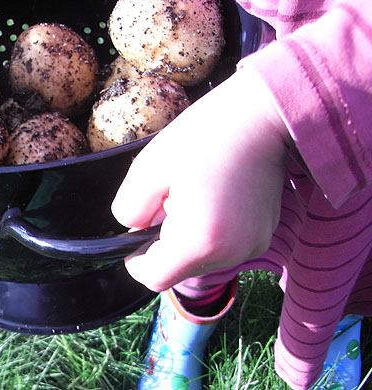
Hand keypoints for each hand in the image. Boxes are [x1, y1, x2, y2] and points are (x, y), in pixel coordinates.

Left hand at [111, 67, 290, 291]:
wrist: (261, 116)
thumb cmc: (204, 136)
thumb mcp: (148, 169)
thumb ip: (129, 209)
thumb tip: (134, 228)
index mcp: (200, 242)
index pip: (156, 278)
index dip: (135, 261)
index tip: (133, 235)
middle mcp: (232, 253)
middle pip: (180, 269)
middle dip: (163, 242)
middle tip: (168, 199)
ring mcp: (252, 245)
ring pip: (200, 258)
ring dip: (186, 236)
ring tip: (193, 194)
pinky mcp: (263, 234)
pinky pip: (222, 246)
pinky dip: (208, 231)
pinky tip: (212, 196)